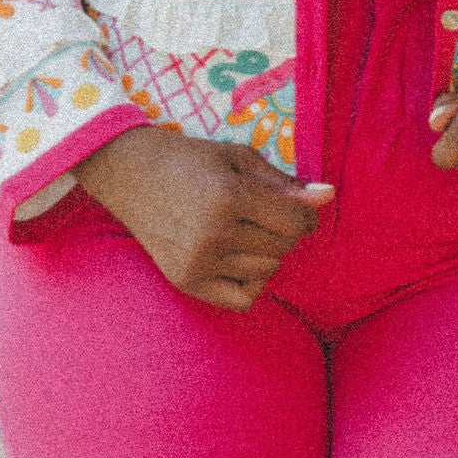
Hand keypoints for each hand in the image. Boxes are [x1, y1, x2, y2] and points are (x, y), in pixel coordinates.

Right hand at [75, 123, 332, 309]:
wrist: (127, 173)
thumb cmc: (189, 160)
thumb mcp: (239, 159)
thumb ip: (285, 183)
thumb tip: (329, 196)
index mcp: (229, 197)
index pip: (297, 223)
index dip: (306, 215)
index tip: (293, 207)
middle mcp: (214, 233)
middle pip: (284, 247)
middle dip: (282, 231)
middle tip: (257, 214)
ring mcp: (198, 261)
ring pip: (267, 270)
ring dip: (265, 253)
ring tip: (242, 231)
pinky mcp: (186, 280)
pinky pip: (243, 298)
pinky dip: (251, 282)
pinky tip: (237, 260)